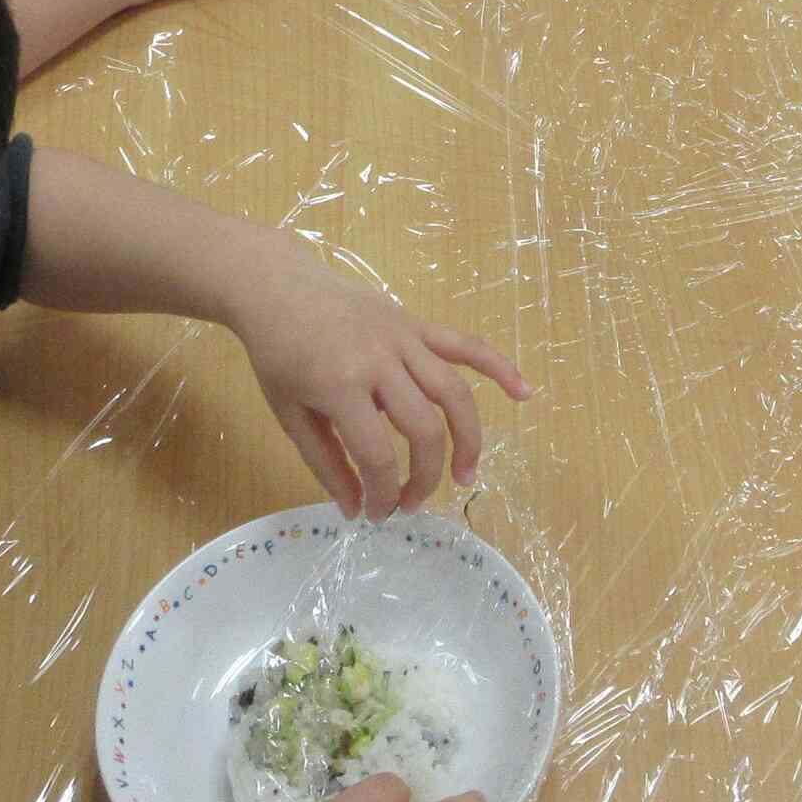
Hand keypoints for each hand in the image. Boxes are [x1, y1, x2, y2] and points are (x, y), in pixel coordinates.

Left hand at [231, 260, 526, 515]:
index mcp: (341, 386)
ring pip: (454, 393)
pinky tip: (524, 392)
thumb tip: (356, 510)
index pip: (378, 454)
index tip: (377, 514)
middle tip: (412, 503)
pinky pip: (465, 345)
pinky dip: (498, 366)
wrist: (277, 287)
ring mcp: (404, 338)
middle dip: (425, 476)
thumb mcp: (290, 415)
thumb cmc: (277, 354)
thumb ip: (325, 464)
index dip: (383, 493)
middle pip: (424, 428)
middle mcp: (380, 361)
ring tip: (466, 475)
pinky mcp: (416, 323)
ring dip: (468, 439)